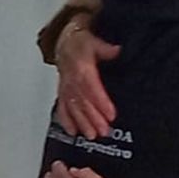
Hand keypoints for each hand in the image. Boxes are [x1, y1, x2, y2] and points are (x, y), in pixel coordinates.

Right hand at [55, 15, 119, 137]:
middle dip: (93, 118)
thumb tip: (117, 51)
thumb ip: (106, 49)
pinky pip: (62, 107)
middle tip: (104, 130)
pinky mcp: (62, 92)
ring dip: (82, 122)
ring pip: (73, 107)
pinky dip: (66, 120)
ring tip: (92, 135)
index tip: (110, 114)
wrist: (65, 43)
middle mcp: (71, 79)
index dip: (101, 102)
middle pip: (83, 101)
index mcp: (81, 67)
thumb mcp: (94, 42)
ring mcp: (66, 87)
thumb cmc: (81, 43)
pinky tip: (72, 131)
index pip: (91, 87)